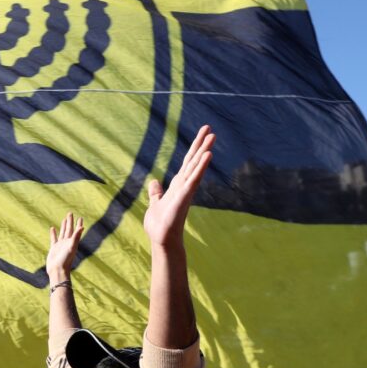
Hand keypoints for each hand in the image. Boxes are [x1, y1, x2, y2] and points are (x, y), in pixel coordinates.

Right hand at [46, 212, 83, 282]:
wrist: (57, 270)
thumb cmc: (66, 260)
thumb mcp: (71, 247)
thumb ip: (76, 237)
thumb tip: (82, 227)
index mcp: (72, 242)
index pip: (76, 230)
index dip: (78, 224)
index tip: (80, 217)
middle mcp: (67, 243)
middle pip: (69, 230)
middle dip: (70, 222)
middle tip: (70, 213)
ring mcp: (60, 245)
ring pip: (62, 233)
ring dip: (63, 226)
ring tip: (64, 219)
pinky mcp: (54, 248)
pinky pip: (54, 238)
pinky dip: (53, 233)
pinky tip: (52, 228)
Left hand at [143, 125, 214, 247]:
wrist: (162, 239)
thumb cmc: (160, 224)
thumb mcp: (155, 203)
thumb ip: (156, 193)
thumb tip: (154, 182)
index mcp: (177, 185)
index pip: (187, 163)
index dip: (194, 149)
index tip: (202, 134)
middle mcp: (184, 185)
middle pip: (193, 161)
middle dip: (201, 144)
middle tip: (210, 128)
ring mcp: (186, 190)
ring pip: (196, 167)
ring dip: (204, 152)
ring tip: (212, 137)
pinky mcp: (184, 196)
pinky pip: (194, 179)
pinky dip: (200, 167)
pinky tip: (207, 155)